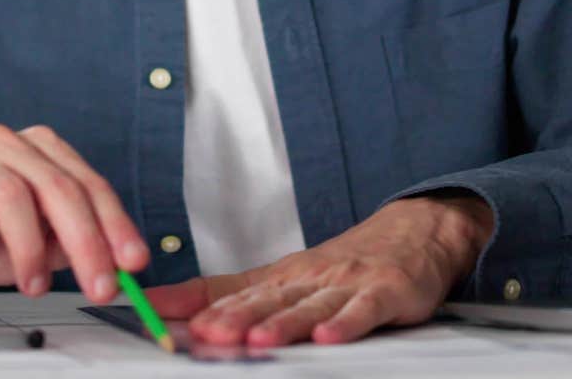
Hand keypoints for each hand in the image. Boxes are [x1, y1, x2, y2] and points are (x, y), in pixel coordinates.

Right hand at [0, 124, 148, 302]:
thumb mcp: (30, 242)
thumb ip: (66, 242)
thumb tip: (112, 260)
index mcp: (36, 148)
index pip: (86, 181)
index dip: (114, 223)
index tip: (133, 262)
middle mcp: (3, 142)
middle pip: (55, 185)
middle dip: (86, 240)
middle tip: (100, 286)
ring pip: (12, 194)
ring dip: (30, 249)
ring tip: (35, 286)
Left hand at [142, 193, 493, 346]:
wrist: (413, 232)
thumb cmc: (342, 265)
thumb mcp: (282, 276)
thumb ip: (226, 294)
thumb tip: (165, 306)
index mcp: (281, 276)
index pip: (232, 292)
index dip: (194, 305)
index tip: (157, 314)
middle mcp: (309, 278)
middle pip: (268, 299)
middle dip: (235, 317)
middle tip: (205, 332)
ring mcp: (346, 285)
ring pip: (310, 306)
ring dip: (283, 322)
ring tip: (257, 339)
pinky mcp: (384, 293)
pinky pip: (364, 311)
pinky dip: (346, 323)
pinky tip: (327, 336)